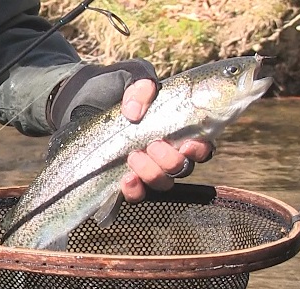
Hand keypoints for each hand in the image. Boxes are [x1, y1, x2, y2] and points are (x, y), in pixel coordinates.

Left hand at [119, 79, 213, 201]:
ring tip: (133, 155)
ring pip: (163, 183)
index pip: (203, 148)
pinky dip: (134, 189)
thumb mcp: (135, 82)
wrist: (96, 106)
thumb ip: (142, 88)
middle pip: (183, 169)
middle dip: (170, 160)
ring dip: (151, 172)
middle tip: (153, 145)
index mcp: (181, 133)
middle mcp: (170, 155)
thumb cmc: (126, 97)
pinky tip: (126, 178)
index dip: (199, 150)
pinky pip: (138, 195)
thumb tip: (134, 112)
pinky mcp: (131, 181)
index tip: (188, 144)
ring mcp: (151, 170)